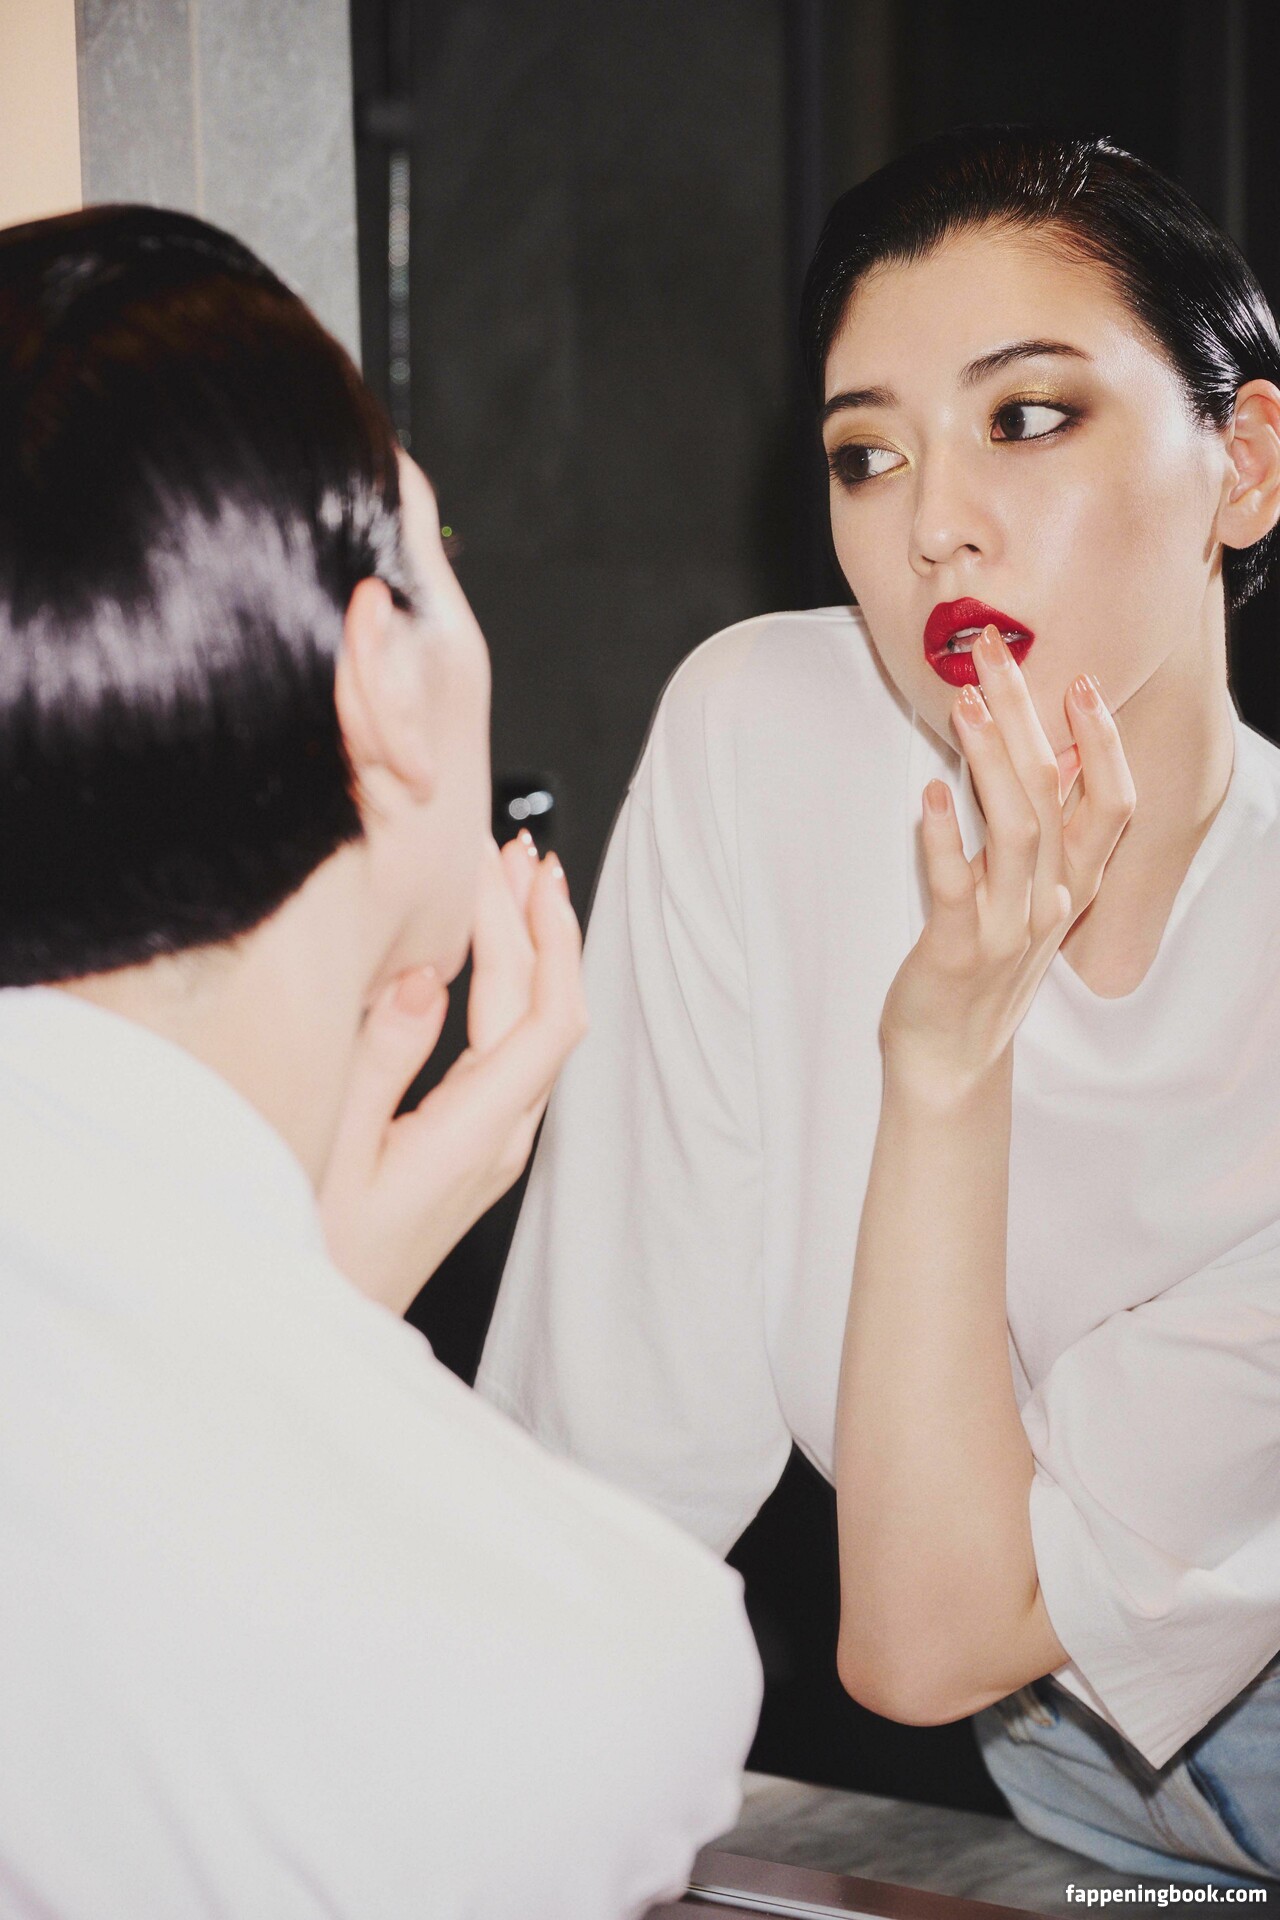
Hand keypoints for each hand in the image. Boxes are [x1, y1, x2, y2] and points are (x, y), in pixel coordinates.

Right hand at [320, 832, 587, 1312]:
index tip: (526, 872)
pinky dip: (501, 990)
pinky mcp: (470, 1150)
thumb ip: (379, 1060)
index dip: (547, 935)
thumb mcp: (331, 1150)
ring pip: (530, 1029)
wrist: (310, 1332)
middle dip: (532, 921)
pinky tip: (476, 961)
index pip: (548, 1015)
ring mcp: (491, 1148)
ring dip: (522, 951)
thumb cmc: (312, 1253)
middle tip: (508, 847)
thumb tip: (424, 977)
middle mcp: (501, 1140)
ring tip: (503, 883)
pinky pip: (507, 1052)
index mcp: (477, 1136)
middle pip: (541, 1010)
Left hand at [881, 625, 1134, 1104]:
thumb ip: (1043, 836)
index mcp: (1073, 884)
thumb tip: (1052, 757)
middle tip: (994, 652)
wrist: (951, 1060)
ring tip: (963, 704)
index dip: (1103, 740)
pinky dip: (944, 838)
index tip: (1080, 679)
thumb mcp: (1029, 899)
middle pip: (1055, 792)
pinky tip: (929, 796)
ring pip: (1016, 830)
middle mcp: (1051, 902)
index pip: (1113, 802)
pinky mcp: (957, 950)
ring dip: (991, 760)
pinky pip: (956, 887)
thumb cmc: (982, 967)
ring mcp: (1008, 927)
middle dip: (1027, 714)